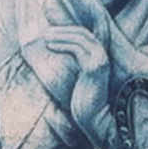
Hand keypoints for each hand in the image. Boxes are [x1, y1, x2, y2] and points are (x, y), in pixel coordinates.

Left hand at [42, 25, 111, 148]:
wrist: (95, 119)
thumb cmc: (84, 100)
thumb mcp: (80, 78)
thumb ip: (76, 64)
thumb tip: (60, 51)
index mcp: (99, 57)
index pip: (85, 34)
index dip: (68, 29)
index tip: (52, 29)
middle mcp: (102, 56)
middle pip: (83, 33)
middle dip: (63, 29)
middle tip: (46, 31)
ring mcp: (100, 61)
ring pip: (79, 38)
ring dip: (60, 35)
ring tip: (45, 37)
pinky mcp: (93, 68)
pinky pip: (76, 49)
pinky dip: (62, 44)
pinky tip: (50, 46)